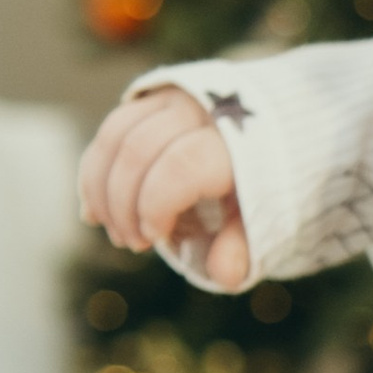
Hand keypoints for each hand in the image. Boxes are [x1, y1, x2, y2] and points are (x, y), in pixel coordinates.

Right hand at [79, 81, 250, 288]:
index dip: (155, 206)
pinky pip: (110, 131)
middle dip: (123, 204)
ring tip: (116, 232)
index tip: (154, 239)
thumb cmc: (268, 185)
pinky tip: (95, 211)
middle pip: (138, 150)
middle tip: (133, 244)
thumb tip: (224, 274)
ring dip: (102, 190)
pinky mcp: (151, 98)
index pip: (180, 167)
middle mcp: (200, 108)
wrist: (277, 132)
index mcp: (236, 139)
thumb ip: (243, 244)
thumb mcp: (267, 216)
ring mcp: (172, 98)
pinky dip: (95, 172)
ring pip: (115, 136)